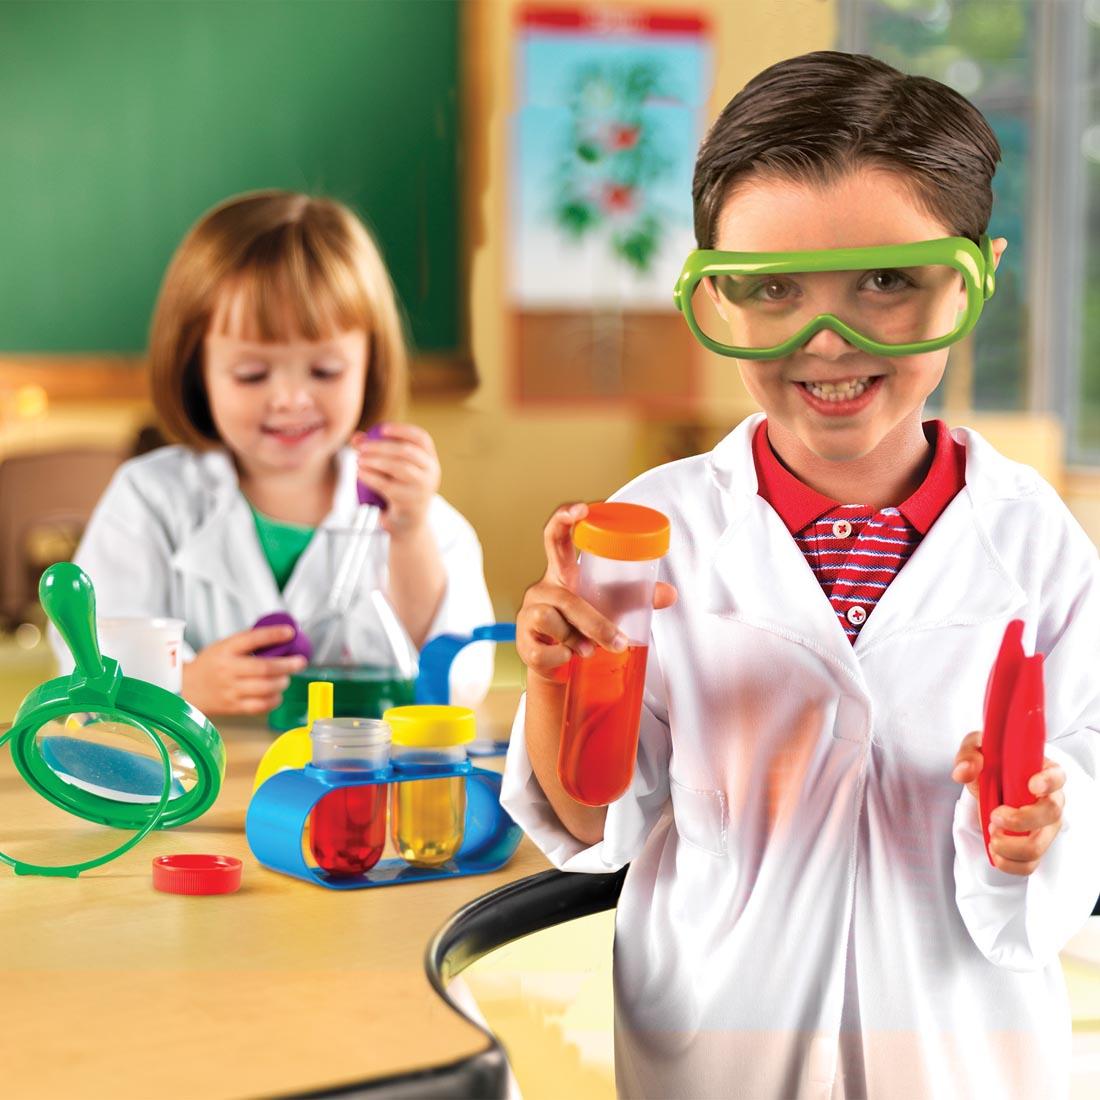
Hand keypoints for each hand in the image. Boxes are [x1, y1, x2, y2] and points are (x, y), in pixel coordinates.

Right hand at [181, 625, 307, 716]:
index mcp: (225, 650)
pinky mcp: (234, 707)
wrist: (187, 688)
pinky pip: (260, 706)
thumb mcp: (223, 646)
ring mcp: (231, 690)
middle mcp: (228, 670)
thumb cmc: (210, 665)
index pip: (252, 639)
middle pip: (264, 668)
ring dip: (282, 683)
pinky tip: (277, 693)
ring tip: (286, 678)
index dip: (273, 635)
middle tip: (299, 662)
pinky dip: (274, 700)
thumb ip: (248, 642)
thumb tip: (279, 635)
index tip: (289, 633)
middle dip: (287, 665)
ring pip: (265, 688)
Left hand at [355, 423, 440, 538]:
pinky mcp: (409, 502)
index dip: (403, 430)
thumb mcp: (392, 471)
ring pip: (399, 467)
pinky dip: (371, 477)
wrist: (407, 524)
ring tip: (359, 459)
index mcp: (430, 461)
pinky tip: (360, 473)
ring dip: (376, 460)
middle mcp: (431, 473)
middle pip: (407, 451)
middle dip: (381, 446)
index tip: (382, 428)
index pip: (422, 439)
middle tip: (361, 447)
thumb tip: (356, 438)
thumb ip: (376, 452)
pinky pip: (388, 485)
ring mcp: (422, 489)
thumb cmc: (399, 492)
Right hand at [516, 502, 676, 685]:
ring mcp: (529, 613)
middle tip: (618, 641)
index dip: (565, 517)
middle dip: (592, 621)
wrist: (557, 661)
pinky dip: (561, 658)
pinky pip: (545, 650)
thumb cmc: (581, 625)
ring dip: (578, 641)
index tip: (582, 509)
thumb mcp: (608, 607)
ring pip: (555, 623)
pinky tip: (566, 658)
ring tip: (588, 650)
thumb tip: (670, 594)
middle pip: (564, 598)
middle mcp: (543, 588)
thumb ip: (635, 597)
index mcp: (562, 572)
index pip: (556, 535)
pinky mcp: (523, 640)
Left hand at [952, 731, 1065, 875]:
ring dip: (1011, 845)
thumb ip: (970, 754)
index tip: (1031, 785)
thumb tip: (965, 772)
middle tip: (995, 816)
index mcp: (1042, 773)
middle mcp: (1049, 801)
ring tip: (992, 834)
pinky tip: (994, 850)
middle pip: (1051, 814)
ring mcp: (1045, 827)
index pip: (1057, 777)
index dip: (1048, 782)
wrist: (990, 784)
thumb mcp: (978, 749)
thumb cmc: (992, 764)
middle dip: (1021, 820)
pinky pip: (1030, 864)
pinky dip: (1009, 863)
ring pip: (1040, 845)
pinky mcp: (1034, 846)